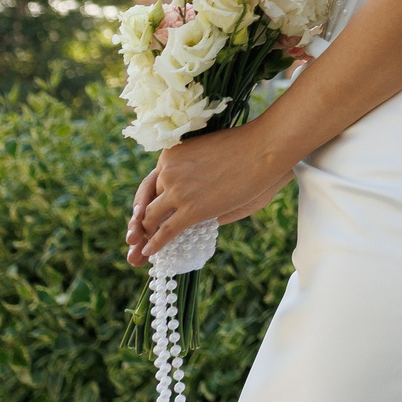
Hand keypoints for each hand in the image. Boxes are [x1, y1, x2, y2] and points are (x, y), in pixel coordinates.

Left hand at [130, 123, 295, 264]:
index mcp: (170, 155)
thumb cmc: (248, 149)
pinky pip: (165, 232)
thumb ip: (197, 181)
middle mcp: (166, 172)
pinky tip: (149, 253)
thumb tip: (198, 207)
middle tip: (136, 238)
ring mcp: (177, 191)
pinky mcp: (191, 210)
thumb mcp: (210, 157)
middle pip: (146, 203)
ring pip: (150, 219)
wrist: (265, 148)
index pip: (151, 185)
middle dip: (141, 223)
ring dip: (145, 235)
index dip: (147, 202)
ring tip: (142, 248)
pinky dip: (155, 245)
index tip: (145, 214)